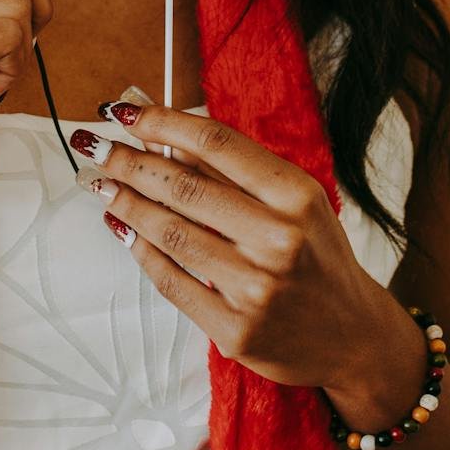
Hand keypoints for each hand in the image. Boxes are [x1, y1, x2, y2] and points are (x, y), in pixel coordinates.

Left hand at [73, 100, 382, 389]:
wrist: (352, 338)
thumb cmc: (318, 260)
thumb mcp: (297, 205)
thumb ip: (236, 172)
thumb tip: (163, 134)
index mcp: (297, 197)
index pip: (216, 144)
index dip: (162, 123)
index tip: (124, 111)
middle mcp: (279, 240)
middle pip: (183, 186)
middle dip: (128, 161)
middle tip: (96, 147)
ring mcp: (256, 289)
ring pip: (169, 233)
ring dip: (125, 203)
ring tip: (101, 185)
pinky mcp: (235, 331)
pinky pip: (171, 282)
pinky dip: (140, 251)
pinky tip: (124, 230)